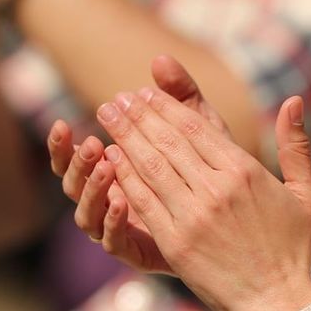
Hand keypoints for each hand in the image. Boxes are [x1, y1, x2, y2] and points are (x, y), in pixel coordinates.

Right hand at [46, 56, 232, 272]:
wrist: (249, 228)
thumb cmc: (220, 170)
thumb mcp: (202, 129)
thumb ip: (180, 95)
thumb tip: (160, 58)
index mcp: (115, 172)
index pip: (74, 157)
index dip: (63, 145)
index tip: (61, 125)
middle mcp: (113, 201)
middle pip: (74, 185)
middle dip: (74, 163)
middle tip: (85, 142)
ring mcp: (125, 229)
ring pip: (87, 215)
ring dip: (91, 189)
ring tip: (103, 164)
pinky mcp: (142, 252)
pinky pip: (116, 243)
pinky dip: (114, 221)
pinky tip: (122, 200)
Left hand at [90, 86, 310, 310]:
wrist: (277, 302)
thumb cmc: (293, 247)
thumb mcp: (306, 193)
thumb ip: (296, 145)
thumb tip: (294, 100)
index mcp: (245, 172)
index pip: (195, 127)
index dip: (165, 107)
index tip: (145, 92)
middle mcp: (217, 189)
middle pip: (168, 140)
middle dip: (138, 115)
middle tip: (116, 98)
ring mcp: (194, 216)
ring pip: (151, 165)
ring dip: (125, 137)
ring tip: (106, 116)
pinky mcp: (176, 242)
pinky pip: (144, 201)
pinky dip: (125, 176)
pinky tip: (111, 158)